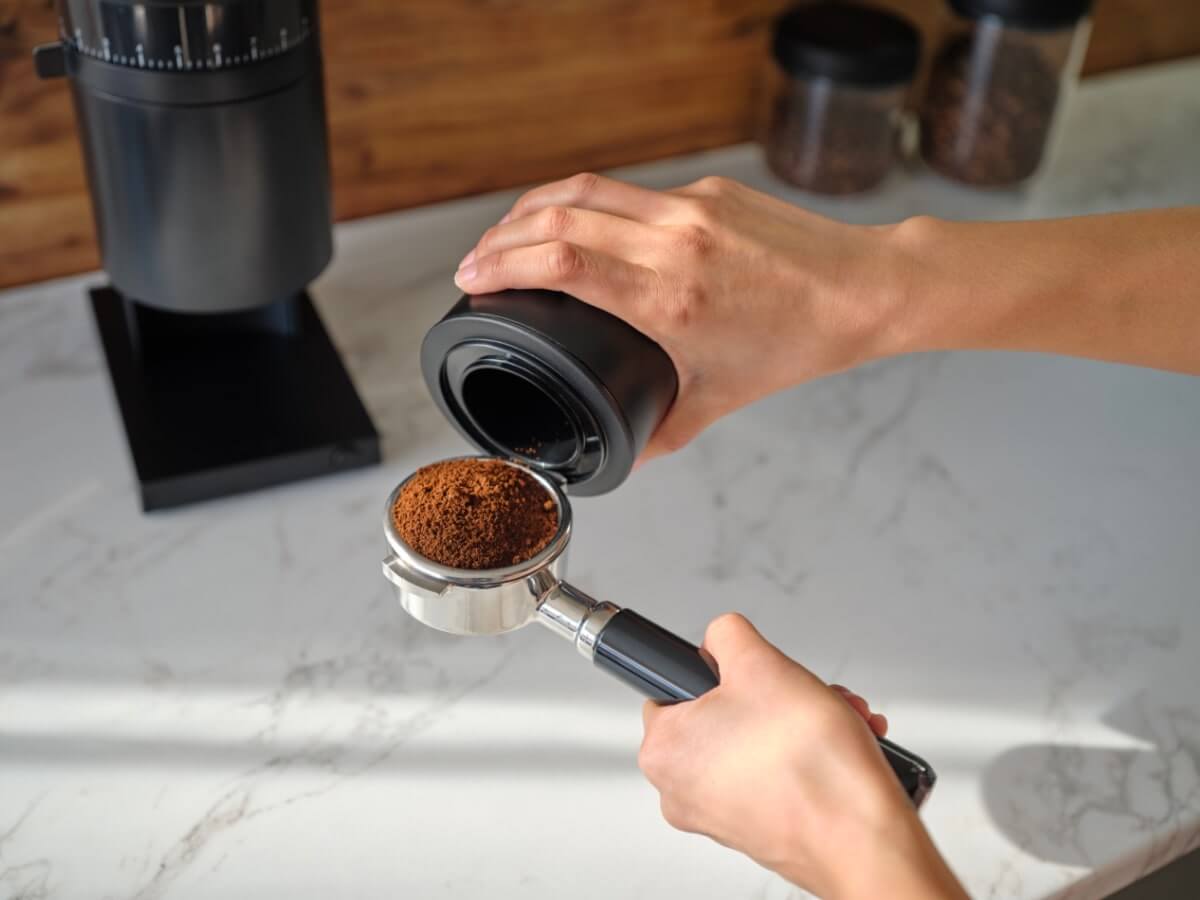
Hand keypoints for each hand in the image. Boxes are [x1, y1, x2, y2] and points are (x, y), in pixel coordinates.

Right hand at [454, 174, 907, 460]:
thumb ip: (659, 432)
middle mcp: (674, 243)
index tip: (472, 277)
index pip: (562, 261)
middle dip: (502, 236)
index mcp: (669, 299)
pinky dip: (585, 204)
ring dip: (534, 208)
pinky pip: (627, 191)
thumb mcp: (718, 401)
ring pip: (587, 190)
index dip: (502, 263)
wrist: (861, 291)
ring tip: (507, 233)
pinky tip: (573, 222)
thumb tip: (622, 455)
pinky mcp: (704, 191)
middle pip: (558, 216)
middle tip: (475, 260)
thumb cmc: (795, 344)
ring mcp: (689, 209)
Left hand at [638, 614, 965, 899]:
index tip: (749, 672)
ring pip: (758, 740)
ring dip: (800, 719)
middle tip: (806, 692)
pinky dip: (807, 753)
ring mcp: (720, 813)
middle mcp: (681, 789)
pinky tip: (840, 744)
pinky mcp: (759, 827)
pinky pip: (777, 773)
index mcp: (664, 750)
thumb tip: (721, 635)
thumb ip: (728, 634)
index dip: (719, 669)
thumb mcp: (760, 662)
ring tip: (836, 718)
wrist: (862, 837)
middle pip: (726, 712)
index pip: (673, 686)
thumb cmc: (809, 766)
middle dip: (778, 693)